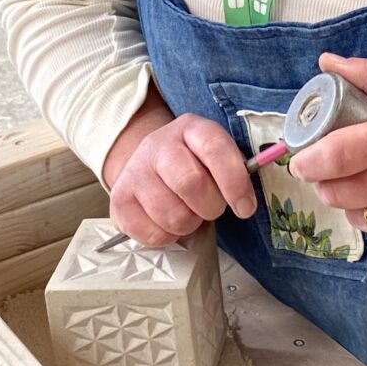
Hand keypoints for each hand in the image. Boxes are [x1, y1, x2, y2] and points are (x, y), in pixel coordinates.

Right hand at [106, 107, 256, 246]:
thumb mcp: (216, 156)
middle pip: (190, 183)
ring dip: (189, 223)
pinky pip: (151, 234)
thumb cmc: (194, 164)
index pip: (214, 149)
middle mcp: (158, 144)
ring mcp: (134, 171)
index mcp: (191, 128)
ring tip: (189, 213)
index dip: (234, 181)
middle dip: (210, 206)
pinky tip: (168, 222)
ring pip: (172, 215)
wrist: (150, 164)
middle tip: (211, 208)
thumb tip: (247, 202)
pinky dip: (168, 237)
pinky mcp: (119, 200)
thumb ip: (235, 171)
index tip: (245, 208)